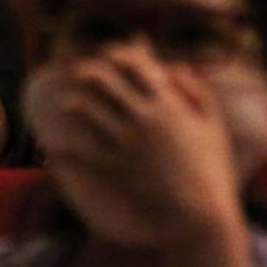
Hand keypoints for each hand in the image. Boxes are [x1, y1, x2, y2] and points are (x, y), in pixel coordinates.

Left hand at [39, 45, 240, 247]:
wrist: (200, 213)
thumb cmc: (212, 168)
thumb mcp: (213, 124)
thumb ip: (197, 90)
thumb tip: (175, 68)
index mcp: (168, 105)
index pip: (136, 65)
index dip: (120, 53)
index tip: (111, 53)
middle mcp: (143, 119)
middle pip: (105, 81)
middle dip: (89, 71)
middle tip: (80, 72)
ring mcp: (126, 144)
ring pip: (88, 111)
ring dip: (75, 103)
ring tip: (69, 102)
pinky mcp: (116, 169)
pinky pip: (82, 153)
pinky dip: (66, 149)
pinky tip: (54, 145)